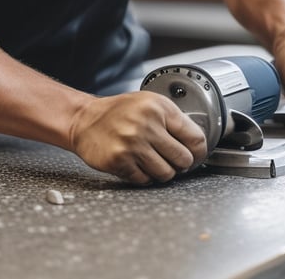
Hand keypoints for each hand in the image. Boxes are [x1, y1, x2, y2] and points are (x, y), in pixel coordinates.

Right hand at [69, 91, 207, 184]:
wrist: (85, 119)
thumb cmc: (119, 112)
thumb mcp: (150, 103)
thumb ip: (173, 120)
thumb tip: (197, 144)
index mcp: (159, 108)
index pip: (195, 138)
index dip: (200, 151)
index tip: (197, 155)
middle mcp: (146, 125)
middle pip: (184, 159)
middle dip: (181, 163)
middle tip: (173, 160)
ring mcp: (132, 145)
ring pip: (166, 174)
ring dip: (163, 171)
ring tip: (153, 161)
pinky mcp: (120, 162)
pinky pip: (145, 180)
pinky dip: (145, 176)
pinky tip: (138, 164)